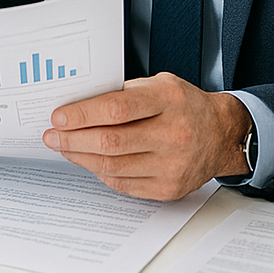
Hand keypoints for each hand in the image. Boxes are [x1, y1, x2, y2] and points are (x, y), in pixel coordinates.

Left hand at [42, 73, 251, 200]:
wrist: (221, 134)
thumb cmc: (184, 105)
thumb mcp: (159, 84)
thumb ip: (124, 93)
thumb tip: (79, 103)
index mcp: (168, 101)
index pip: (117, 109)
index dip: (83, 114)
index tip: (59, 116)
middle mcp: (173, 134)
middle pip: (111, 142)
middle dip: (73, 139)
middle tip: (52, 135)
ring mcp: (172, 165)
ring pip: (114, 167)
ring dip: (81, 157)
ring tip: (63, 147)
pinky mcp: (169, 188)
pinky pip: (124, 184)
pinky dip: (101, 172)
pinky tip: (88, 161)